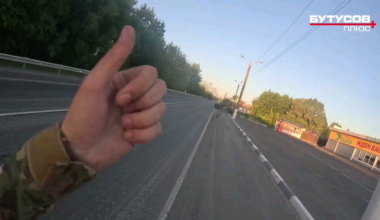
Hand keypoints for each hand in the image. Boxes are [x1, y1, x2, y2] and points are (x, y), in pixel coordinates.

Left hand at [61, 26, 166, 171]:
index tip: (120, 98)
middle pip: (161, 90)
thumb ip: (114, 57)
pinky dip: (144, 135)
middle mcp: (136, 95)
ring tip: (123, 126)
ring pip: (161, 110)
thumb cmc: (83, 115)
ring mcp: (141, 113)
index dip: (140, 87)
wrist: (80, 150)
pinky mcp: (144, 132)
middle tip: (122, 112)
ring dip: (142, 120)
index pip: (152, 73)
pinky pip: (158, 129)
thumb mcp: (95, 83)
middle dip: (143, 104)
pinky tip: (127, 137)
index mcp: (125, 80)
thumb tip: (130, 28)